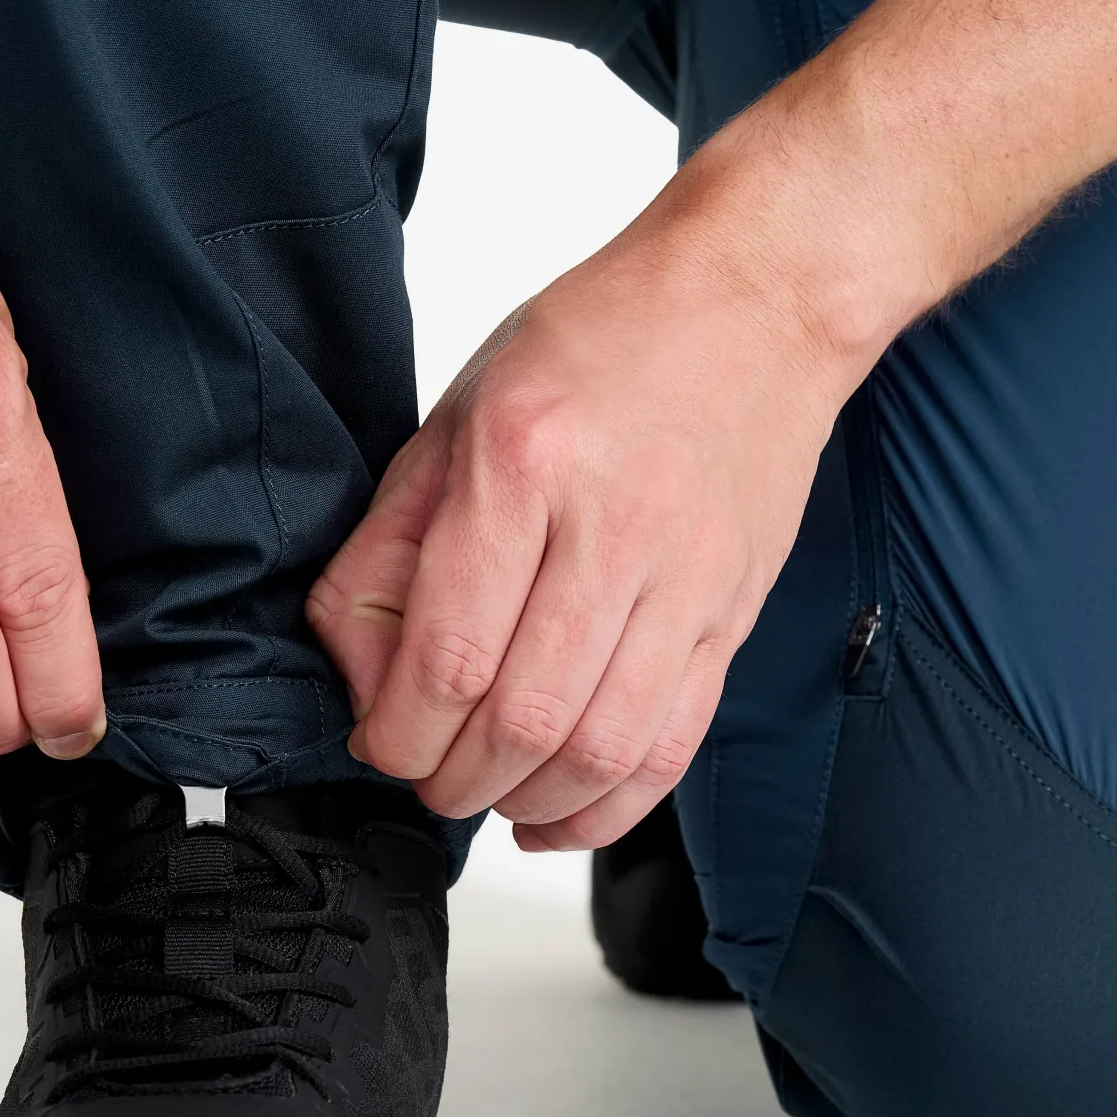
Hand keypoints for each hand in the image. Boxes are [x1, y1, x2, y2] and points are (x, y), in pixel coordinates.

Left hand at [306, 156, 866, 849]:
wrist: (757, 300)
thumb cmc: (604, 342)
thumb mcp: (458, 413)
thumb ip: (391, 542)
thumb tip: (359, 667)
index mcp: (525, 464)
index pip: (450, 655)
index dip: (399, 733)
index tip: (380, 743)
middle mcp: (613, 528)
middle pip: (522, 721)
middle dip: (453, 779)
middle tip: (425, 774)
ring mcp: (686, 581)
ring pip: (600, 751)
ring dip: (524, 801)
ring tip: (485, 792)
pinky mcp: (730, 619)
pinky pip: (671, 751)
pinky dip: (605, 811)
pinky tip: (553, 817)